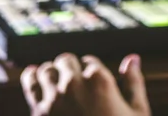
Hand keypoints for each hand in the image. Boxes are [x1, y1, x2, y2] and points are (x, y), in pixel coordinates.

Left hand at [20, 53, 150, 115]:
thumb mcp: (137, 113)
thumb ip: (134, 82)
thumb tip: (132, 58)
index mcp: (99, 81)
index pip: (89, 61)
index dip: (91, 69)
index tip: (92, 78)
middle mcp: (74, 85)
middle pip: (65, 61)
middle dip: (70, 67)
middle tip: (73, 76)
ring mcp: (53, 99)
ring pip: (46, 70)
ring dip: (52, 72)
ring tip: (56, 78)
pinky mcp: (38, 114)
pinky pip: (30, 85)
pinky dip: (32, 77)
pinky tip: (33, 74)